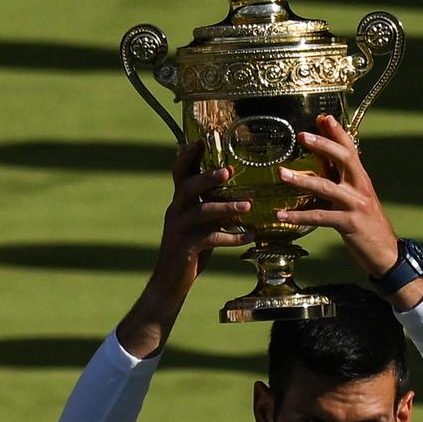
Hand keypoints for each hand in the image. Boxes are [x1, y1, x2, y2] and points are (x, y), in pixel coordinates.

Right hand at [149, 141, 254, 297]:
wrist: (172, 281)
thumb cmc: (193, 249)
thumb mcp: (202, 224)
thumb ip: (213, 207)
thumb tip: (242, 194)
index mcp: (180, 202)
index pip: (180, 173)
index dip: (187, 156)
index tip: (200, 141)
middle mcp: (176, 211)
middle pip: (187, 187)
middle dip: (208, 177)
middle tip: (229, 171)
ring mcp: (178, 229)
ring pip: (200, 212)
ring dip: (226, 206)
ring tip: (248, 204)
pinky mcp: (185, 248)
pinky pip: (210, 239)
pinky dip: (232, 236)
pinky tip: (250, 236)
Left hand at [275, 115, 422, 309]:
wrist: (387, 254)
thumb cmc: (368, 225)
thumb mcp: (357, 199)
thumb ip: (340, 181)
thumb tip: (318, 165)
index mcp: (362, 179)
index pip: (350, 149)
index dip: (337, 132)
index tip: (323, 117)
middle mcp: (361, 188)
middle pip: (344, 159)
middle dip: (323, 145)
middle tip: (303, 135)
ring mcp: (356, 205)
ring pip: (327, 187)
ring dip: (302, 179)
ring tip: (282, 174)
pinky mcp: (349, 224)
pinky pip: (320, 216)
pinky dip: (299, 215)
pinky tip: (282, 216)